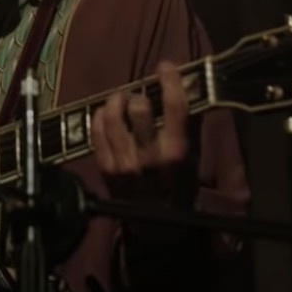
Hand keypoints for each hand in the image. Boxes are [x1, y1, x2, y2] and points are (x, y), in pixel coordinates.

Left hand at [90, 60, 189, 199]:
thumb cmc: (179, 186)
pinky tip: (106, 114)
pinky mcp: (105, 168)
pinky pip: (96, 131)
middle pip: (139, 107)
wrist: (156, 224)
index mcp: (177, 151)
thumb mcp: (194, 156)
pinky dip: (100, 116)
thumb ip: (190, 123)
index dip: (170, 80)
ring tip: (121, 100)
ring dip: (116, 100)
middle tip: (139, 96)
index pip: (175, 105)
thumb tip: (188, 87)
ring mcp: (125, 162)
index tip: (166, 66)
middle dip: (139, 95)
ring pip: (113, 115)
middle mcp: (150, 156)